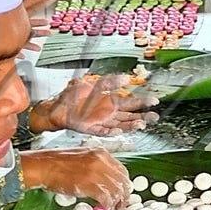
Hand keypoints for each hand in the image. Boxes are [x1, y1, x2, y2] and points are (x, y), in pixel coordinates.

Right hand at [19, 148, 129, 206]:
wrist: (43, 166)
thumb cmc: (57, 163)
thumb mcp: (82, 156)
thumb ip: (97, 164)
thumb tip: (106, 178)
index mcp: (101, 153)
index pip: (121, 169)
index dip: (124, 183)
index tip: (123, 191)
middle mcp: (101, 161)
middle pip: (122, 180)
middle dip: (124, 194)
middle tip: (122, 203)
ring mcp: (96, 172)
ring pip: (116, 190)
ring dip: (117, 201)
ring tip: (114, 208)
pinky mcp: (89, 184)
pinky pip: (106, 197)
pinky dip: (107, 204)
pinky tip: (105, 207)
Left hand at [35, 74, 158, 136]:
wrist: (56, 107)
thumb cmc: (73, 95)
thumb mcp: (92, 83)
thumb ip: (109, 82)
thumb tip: (126, 78)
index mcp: (110, 101)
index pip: (131, 102)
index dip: (143, 102)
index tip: (155, 101)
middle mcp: (108, 113)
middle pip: (129, 116)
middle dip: (143, 116)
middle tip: (155, 116)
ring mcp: (101, 122)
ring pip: (120, 124)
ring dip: (131, 125)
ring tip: (141, 123)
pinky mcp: (91, 128)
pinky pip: (104, 131)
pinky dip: (111, 131)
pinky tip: (119, 130)